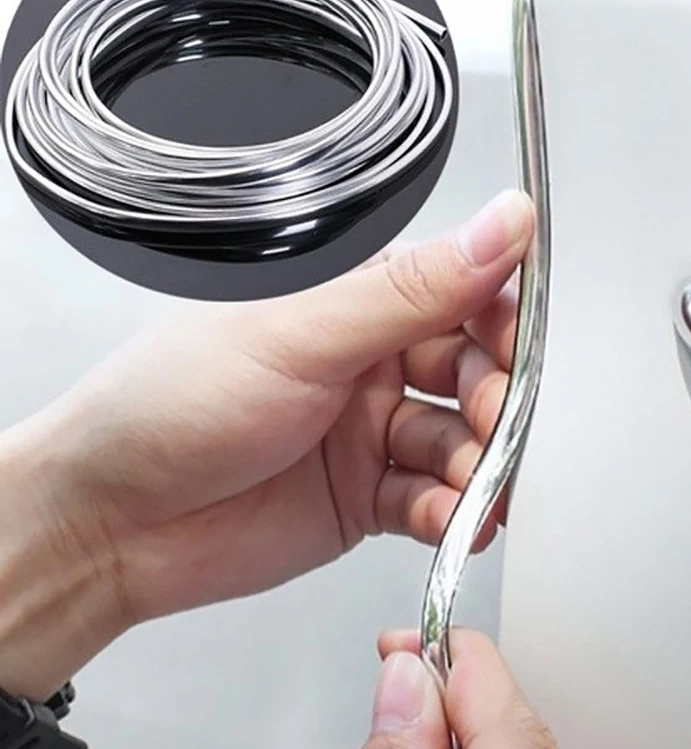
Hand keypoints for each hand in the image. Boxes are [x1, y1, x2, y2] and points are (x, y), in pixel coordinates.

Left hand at [0, 191, 532, 699]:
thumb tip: (502, 225)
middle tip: (494, 426)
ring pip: (461, 443)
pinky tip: (448, 519)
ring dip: (477, 467)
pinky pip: (434, 500)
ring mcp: (369, 433)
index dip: (502, 320)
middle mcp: (368, 363)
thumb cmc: (170, 404)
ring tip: (471, 487)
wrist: (111, 522)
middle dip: (495, 403)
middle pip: (472, 373)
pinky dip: (450, 513)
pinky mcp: (367, 497)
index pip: (461, 292)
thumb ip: (413, 291)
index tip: (522, 351)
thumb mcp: (300, 337)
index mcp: (352, 303)